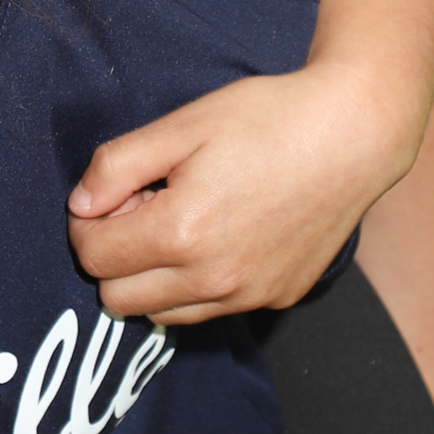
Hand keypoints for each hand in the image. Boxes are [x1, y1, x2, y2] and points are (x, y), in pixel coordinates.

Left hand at [67, 63, 409, 323]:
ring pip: (163, 314)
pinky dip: (197, 283)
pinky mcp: (279, 297)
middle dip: (114, 256)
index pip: (92, 257)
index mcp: (182, 234)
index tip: (113, 192)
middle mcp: (215, 279)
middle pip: (118, 299)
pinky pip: (212, 309)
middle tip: (143, 205)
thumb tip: (79, 205)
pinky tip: (220, 232)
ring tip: (181, 218)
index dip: (88, 222)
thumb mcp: (180, 126)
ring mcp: (250, 295)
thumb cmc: (266, 119)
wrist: (354, 134)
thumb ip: (116, 167)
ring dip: (153, 276)